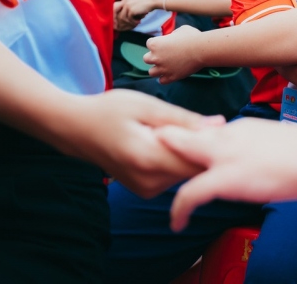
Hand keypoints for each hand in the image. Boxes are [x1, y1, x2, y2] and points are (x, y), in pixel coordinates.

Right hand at [55, 89, 223, 197]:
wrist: (75, 129)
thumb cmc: (109, 110)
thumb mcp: (148, 106)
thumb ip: (184, 119)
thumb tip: (221, 124)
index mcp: (149, 159)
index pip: (199, 162)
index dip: (216, 144)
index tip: (220, 126)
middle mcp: (149, 183)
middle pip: (194, 169)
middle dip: (206, 149)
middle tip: (206, 123)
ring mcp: (146, 190)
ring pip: (186, 173)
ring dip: (193, 154)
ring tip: (187, 129)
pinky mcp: (145, 190)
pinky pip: (174, 175)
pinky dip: (179, 159)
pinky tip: (174, 142)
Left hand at [114, 0, 160, 30]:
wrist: (154, 1)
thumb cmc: (147, 3)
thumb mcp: (136, 3)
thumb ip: (130, 7)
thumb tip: (125, 17)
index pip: (116, 8)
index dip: (117, 15)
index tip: (120, 22)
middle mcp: (125, 1)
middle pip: (119, 14)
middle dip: (123, 21)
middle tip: (128, 24)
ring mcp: (128, 5)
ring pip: (124, 17)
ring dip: (130, 22)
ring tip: (136, 23)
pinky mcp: (131, 10)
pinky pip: (129, 19)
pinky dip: (134, 22)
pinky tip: (139, 21)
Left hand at [144, 25, 203, 82]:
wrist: (203, 50)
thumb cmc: (192, 37)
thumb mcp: (180, 30)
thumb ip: (171, 35)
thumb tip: (171, 39)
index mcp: (155, 44)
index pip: (149, 43)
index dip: (158, 42)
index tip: (167, 42)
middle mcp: (155, 57)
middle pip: (146, 59)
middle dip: (154, 56)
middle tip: (164, 55)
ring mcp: (163, 69)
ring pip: (151, 72)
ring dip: (157, 69)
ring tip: (166, 65)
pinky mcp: (171, 77)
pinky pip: (162, 81)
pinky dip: (165, 78)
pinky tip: (171, 72)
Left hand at [157, 118, 296, 230]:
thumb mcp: (278, 142)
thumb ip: (259, 148)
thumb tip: (257, 161)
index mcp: (240, 126)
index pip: (204, 133)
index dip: (187, 144)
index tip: (179, 156)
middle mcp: (227, 135)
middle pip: (182, 137)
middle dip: (164, 147)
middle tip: (149, 160)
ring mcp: (224, 155)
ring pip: (178, 159)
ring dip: (164, 173)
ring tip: (156, 191)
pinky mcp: (226, 177)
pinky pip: (190, 194)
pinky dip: (179, 209)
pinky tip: (177, 222)